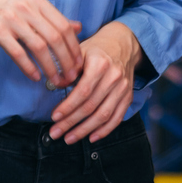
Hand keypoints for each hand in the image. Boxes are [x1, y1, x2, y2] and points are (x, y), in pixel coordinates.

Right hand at [0, 0, 82, 86]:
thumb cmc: (0, 9)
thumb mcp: (28, 7)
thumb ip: (52, 18)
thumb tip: (78, 27)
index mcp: (37, 1)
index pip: (64, 26)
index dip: (74, 48)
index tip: (78, 64)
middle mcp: (26, 7)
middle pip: (55, 37)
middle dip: (66, 61)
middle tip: (70, 77)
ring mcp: (11, 18)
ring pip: (39, 47)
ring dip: (51, 67)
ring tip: (56, 80)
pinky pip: (18, 52)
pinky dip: (29, 67)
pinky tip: (35, 77)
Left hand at [48, 22, 142, 142]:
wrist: (123, 44)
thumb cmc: (96, 50)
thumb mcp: (79, 52)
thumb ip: (67, 69)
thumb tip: (54, 86)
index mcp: (100, 64)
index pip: (83, 91)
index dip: (68, 107)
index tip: (54, 117)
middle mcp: (114, 77)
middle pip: (91, 106)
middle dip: (71, 122)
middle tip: (56, 132)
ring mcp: (123, 88)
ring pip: (103, 115)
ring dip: (85, 130)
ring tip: (69, 138)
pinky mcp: (128, 97)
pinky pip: (117, 118)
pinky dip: (104, 131)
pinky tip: (91, 138)